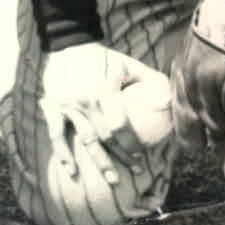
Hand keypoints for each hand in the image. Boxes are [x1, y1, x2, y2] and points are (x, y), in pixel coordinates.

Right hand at [38, 41, 169, 187]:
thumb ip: (150, 80)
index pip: (119, 126)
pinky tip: (71, 171)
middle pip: (105, 137)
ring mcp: (67, 107)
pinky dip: (63, 154)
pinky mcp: (53, 108)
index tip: (142, 156)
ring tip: (113, 179)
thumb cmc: (101, 57)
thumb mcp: (127, 64)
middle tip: (135, 170)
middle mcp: (84, 102)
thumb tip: (172, 98)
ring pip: (85, 140)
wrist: (65, 45)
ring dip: (100, 161)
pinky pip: (57, 135)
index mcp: (103, 91)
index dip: (131, 144)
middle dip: (121, 157)